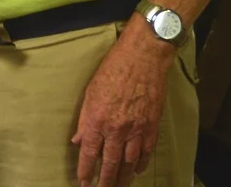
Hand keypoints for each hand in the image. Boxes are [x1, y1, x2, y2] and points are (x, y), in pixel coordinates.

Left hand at [72, 21, 172, 186]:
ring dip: (122, 177)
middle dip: (105, 181)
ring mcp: (136, 129)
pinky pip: (146, 151)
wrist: (143, 56)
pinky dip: (141, 163)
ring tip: (118, 186)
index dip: (86, 171)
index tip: (83, 182)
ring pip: (129, 162)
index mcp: (98, 119)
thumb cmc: (113, 68)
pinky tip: (136, 170)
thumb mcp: (90, 91)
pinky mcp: (152, 124)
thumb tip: (78, 140)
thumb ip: (84, 119)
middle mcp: (117, 129)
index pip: (90, 153)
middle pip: (110, 163)